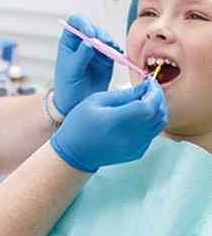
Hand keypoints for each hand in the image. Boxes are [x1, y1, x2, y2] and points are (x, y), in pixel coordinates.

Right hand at [50, 78, 167, 172]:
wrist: (74, 153)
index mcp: (116, 122)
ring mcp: (135, 147)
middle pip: (159, 114)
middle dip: (158, 97)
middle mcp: (129, 137)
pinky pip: (152, 133)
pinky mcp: (137, 152)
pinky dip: (150, 121)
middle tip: (150, 87)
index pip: (148, 107)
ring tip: (147, 99)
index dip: (154, 93)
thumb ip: (123, 94)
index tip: (149, 83)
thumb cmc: (80, 125)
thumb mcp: (95, 101)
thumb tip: (144, 88)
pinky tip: (138, 115)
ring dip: (158, 109)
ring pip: (160, 124)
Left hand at [53, 14, 118, 115]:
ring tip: (113, 51)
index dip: (84, 23)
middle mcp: (83, 42)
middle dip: (101, 35)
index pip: (76, 22)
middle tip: (106, 44)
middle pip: (94, 29)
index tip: (90, 34)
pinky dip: (117, 52)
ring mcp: (95, 50)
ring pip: (105, 39)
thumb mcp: (71, 71)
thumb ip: (80, 56)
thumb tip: (88, 42)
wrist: (75, 102)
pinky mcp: (106, 59)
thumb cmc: (67, 86)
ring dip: (110, 43)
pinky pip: (114, 51)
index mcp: (69, 41)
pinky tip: (118, 55)